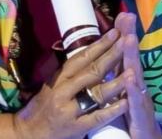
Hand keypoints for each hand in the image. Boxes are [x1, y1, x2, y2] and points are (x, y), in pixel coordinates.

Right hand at [13, 27, 129, 138]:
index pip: (82, 57)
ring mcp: (70, 110)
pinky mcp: (76, 128)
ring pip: (97, 93)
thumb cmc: (41, 108)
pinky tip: (125, 103)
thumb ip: (70, 74)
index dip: (99, 45)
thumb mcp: (52, 86)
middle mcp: (63, 91)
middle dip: (111, 55)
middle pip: (92, 70)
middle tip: (127, 41)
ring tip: (133, 71)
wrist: (28, 134)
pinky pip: (97, 117)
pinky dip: (112, 110)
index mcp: (59, 78)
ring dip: (117, 82)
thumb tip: (90, 54)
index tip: (115, 33)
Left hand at [115, 12, 161, 138]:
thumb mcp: (125, 92)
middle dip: (129, 36)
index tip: (122, 14)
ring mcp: (141, 97)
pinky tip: (130, 77)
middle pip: (132, 57)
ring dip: (131, 56)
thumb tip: (113, 56)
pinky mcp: (139, 113)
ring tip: (128, 39)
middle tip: (128, 16)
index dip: (124, 34)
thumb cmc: (133, 115)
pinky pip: (135, 99)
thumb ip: (119, 75)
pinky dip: (133, 88)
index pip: (125, 53)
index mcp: (130, 79)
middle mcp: (138, 84)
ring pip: (135, 74)